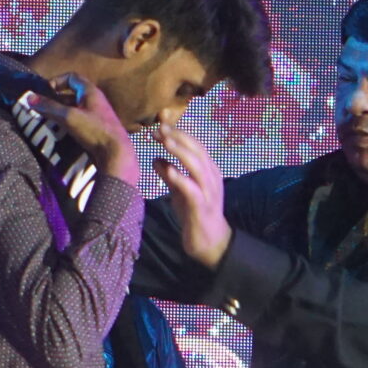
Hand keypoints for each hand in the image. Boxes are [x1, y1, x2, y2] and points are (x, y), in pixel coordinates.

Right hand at [16, 77, 139, 184]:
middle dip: (56, 100)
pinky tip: (61, 133)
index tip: (45, 91)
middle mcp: (95, 101)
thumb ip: (49, 107)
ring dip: (61, 113)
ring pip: (75, 109)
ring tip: (48, 121)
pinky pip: (80, 122)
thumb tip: (28, 98)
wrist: (116, 154)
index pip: (72, 77)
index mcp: (91, 92)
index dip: (57, 81)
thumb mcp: (69, 117)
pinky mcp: (97, 130)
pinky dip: (68, 124)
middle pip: (72, 94)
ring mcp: (97, 116)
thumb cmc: (94, 130)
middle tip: (42, 107)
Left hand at [151, 122, 231, 266]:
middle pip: (196, 150)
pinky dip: (181, 178)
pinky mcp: (202, 207)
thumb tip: (156, 159)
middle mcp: (211, 177)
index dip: (178, 133)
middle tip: (159, 127)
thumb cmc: (195, 214)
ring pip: (197, 166)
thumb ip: (170, 174)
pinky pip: (192, 190)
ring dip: (180, 151)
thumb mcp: (179, 191)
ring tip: (165, 140)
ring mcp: (209, 192)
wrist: (210, 242)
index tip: (159, 125)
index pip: (194, 145)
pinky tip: (168, 171)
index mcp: (208, 170)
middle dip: (178, 136)